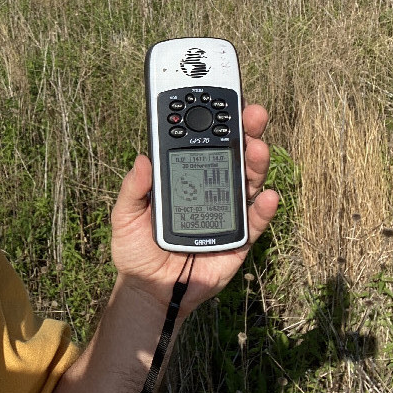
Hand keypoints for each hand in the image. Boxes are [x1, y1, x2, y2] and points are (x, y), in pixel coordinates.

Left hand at [109, 104, 278, 314]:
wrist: (148, 291)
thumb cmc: (135, 250)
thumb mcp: (125, 216)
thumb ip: (133, 189)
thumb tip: (142, 159)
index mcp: (185, 178)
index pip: (204, 144)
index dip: (215, 122)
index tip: (223, 101)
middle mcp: (211, 189)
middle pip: (234, 156)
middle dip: (245, 133)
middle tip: (251, 115)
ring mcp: (227, 213)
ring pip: (249, 182)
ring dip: (256, 163)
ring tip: (258, 148)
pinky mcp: (238, 241)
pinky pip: (254, 222)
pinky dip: (263, 209)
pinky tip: (268, 196)